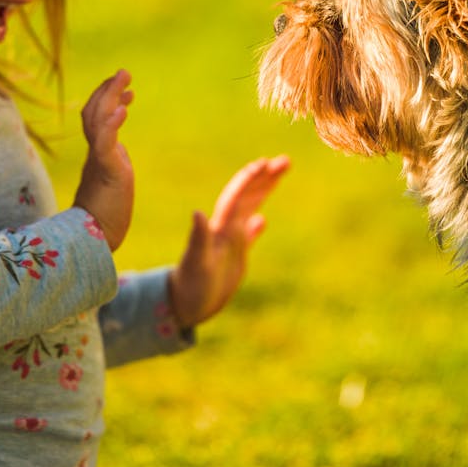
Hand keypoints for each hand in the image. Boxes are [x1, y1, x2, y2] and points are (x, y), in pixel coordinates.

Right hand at [73, 70, 134, 250]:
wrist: (93, 243)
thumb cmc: (104, 219)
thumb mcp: (113, 182)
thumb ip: (112, 164)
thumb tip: (119, 152)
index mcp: (98, 157)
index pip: (98, 121)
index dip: (109, 102)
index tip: (127, 92)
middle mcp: (95, 155)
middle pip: (94, 113)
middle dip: (109, 90)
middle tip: (124, 73)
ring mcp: (99, 162)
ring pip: (98, 121)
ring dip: (111, 96)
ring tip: (124, 78)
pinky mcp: (105, 173)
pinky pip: (106, 145)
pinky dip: (112, 125)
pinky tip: (122, 109)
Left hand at [167, 155, 289, 328]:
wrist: (182, 306)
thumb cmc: (190, 286)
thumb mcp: (196, 264)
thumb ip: (198, 238)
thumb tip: (197, 212)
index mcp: (220, 228)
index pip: (237, 196)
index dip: (250, 179)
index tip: (266, 163)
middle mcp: (225, 229)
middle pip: (247, 196)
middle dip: (265, 178)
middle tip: (285, 161)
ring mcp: (230, 242)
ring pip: (250, 209)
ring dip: (264, 192)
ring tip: (279, 175)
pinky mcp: (233, 257)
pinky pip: (247, 236)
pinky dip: (255, 225)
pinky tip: (262, 220)